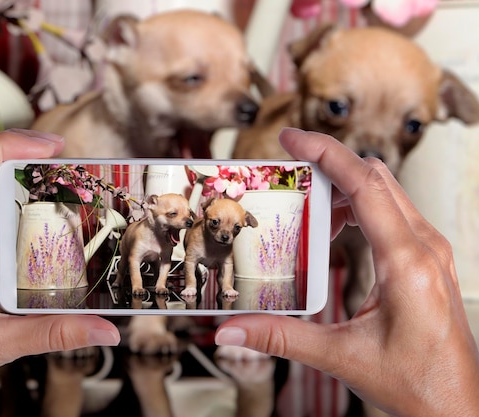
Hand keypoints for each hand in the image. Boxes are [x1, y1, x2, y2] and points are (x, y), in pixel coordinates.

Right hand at [215, 128, 478, 414]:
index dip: (325, 153)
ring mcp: (428, 252)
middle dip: (328, 165)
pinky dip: (356, 208)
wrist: (455, 407)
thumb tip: (232, 329)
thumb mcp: (340, 357)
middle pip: (375, 179)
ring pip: (384, 193)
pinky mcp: (424, 260)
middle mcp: (424, 248)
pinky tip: (331, 231)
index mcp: (408, 262)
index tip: (291, 138)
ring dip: (342, 188)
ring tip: (305, 206)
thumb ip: (281, 338)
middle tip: (287, 170)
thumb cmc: (416, 384)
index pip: (366, 185)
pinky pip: (390, 214)